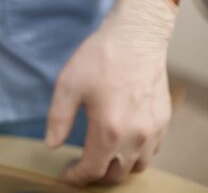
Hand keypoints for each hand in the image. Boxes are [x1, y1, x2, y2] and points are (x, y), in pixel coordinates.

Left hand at [45, 0, 177, 184]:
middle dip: (95, 175)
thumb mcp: (67, 85)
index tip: (65, 176)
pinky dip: (136, 155)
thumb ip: (58, 119)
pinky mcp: (163, 121)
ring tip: (100, 158)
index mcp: (109, 130)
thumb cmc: (99, 58)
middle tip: (79, 167)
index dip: (77, 177)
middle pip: (116, 173)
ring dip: (118, 168)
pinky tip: (121, 144)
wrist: (135, 37)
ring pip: (137, 166)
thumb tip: (51, 145)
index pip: (93, 169)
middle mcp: (136, 136)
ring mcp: (153, 130)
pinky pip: (151, 151)